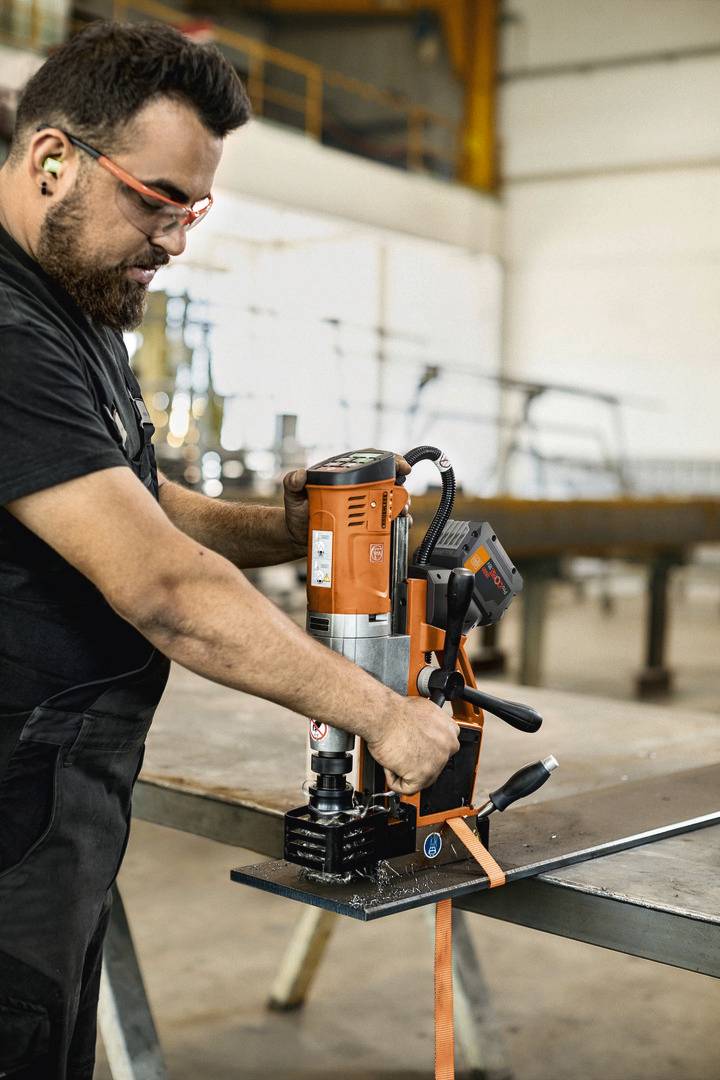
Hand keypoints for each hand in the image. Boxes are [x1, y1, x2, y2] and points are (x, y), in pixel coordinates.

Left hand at [282, 453, 411, 553]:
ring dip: (400, 506)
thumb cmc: (297, 512)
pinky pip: (384, 524)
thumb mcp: (293, 495)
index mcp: (344, 477)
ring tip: (400, 513)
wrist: (297, 537)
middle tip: (401, 498)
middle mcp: (356, 491)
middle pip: (386, 484)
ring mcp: (361, 509)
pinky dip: (394, 525)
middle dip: (400, 489)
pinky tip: (397, 527)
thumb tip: (300, 475)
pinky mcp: (363, 527)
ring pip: (388, 503)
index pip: (371, 462)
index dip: (391, 461)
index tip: (403, 467)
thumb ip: (293, 482)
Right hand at [366, 696, 459, 795]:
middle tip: (401, 751)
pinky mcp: (423, 775)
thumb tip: (426, 732)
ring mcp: (437, 762)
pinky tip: (390, 764)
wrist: (384, 715)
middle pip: (432, 766)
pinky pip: (407, 788)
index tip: (414, 748)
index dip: (424, 750)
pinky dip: (393, 780)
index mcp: (450, 731)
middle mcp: (448, 747)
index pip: (441, 750)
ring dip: (404, 770)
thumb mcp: (424, 711)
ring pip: (420, 779)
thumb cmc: (396, 712)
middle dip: (415, 762)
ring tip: (395, 753)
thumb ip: (431, 726)